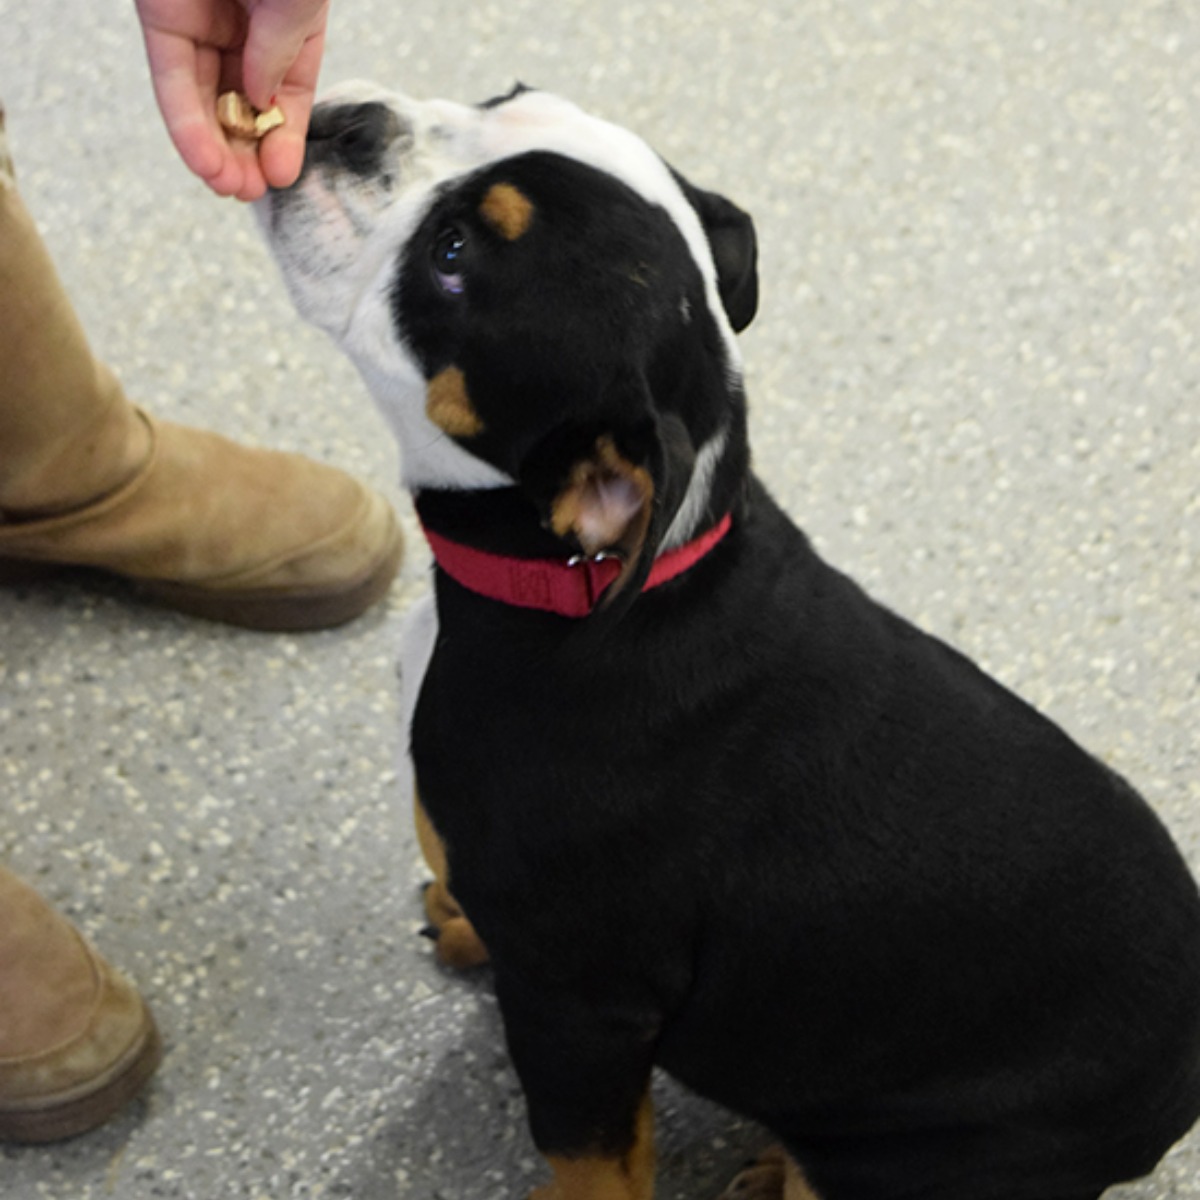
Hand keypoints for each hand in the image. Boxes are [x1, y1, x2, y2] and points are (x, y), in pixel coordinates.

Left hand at [134, 0, 329, 200]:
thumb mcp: (298, 5)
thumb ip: (279, 56)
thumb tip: (262, 104)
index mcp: (285, 22)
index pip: (285, 91)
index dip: (283, 137)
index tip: (281, 175)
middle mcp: (242, 26)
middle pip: (241, 102)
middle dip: (245, 151)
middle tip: (249, 191)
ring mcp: (198, 23)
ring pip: (204, 99)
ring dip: (215, 149)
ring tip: (227, 187)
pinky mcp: (160, 17)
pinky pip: (171, 81)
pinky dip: (186, 125)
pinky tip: (204, 163)